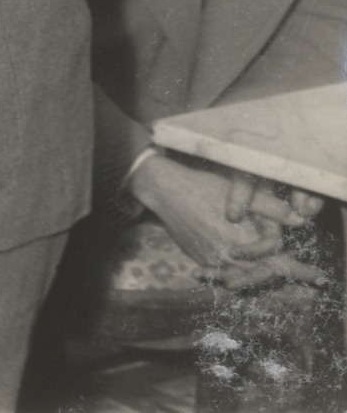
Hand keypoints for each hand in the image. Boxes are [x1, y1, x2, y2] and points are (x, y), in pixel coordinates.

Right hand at [130, 153, 325, 286]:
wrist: (164, 190)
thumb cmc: (201, 186)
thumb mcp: (237, 190)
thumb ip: (271, 207)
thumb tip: (300, 220)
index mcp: (240, 241)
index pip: (278, 263)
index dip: (300, 270)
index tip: (318, 277)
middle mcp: (227, 257)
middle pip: (264, 279)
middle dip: (289, 286)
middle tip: (309, 293)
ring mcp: (212, 261)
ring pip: (245, 283)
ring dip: (267, 290)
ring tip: (286, 296)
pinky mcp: (201, 260)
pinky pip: (225, 279)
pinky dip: (241, 284)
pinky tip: (250, 288)